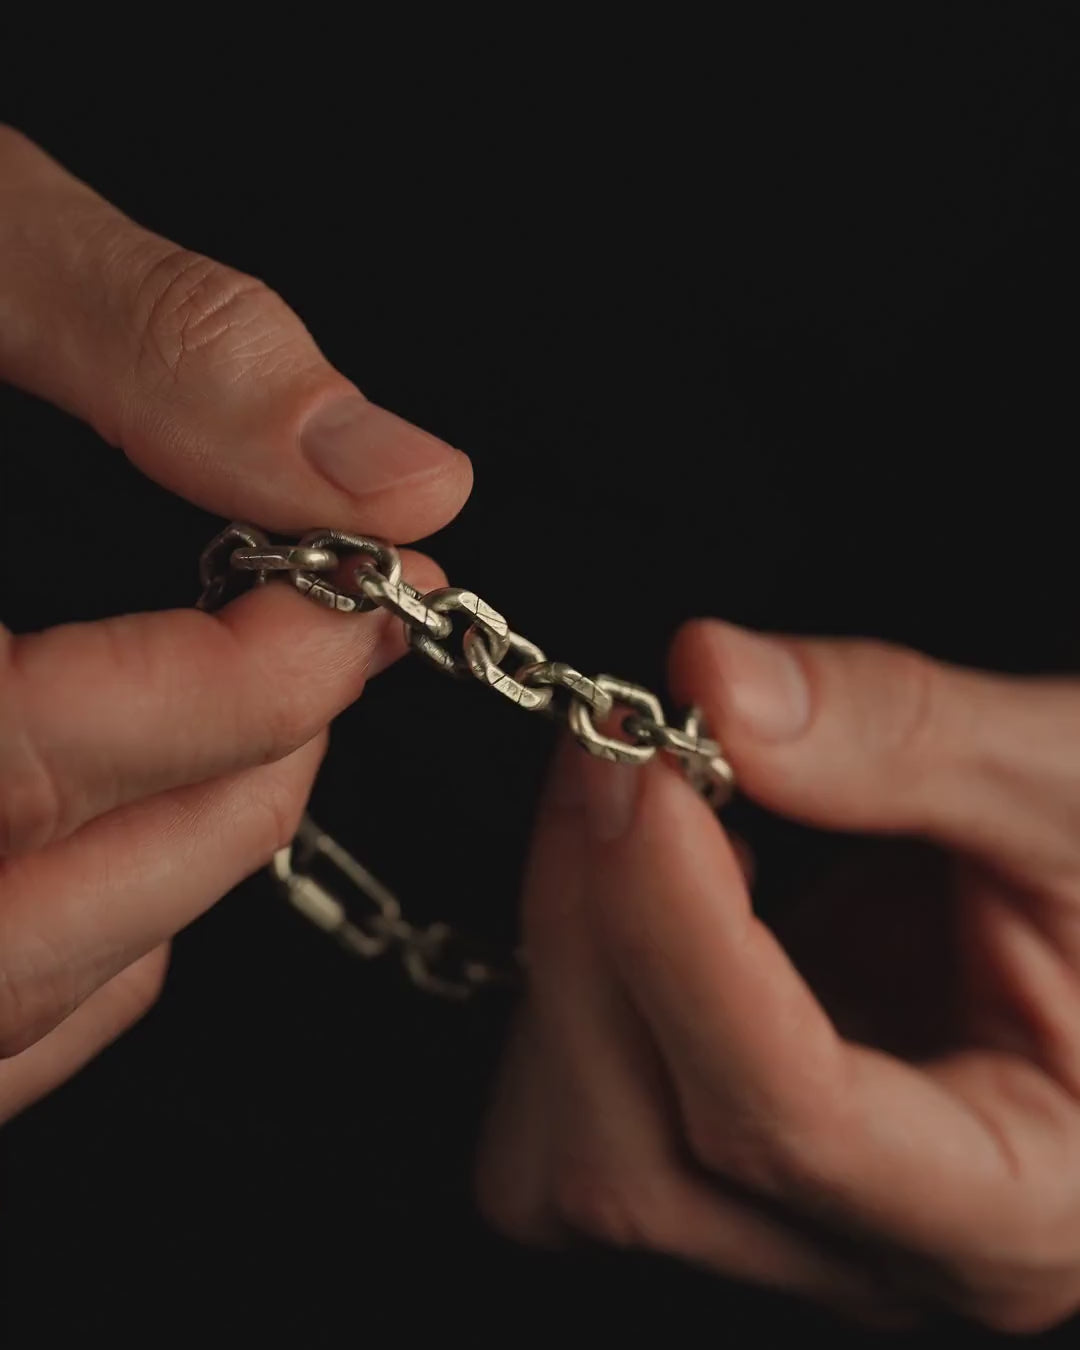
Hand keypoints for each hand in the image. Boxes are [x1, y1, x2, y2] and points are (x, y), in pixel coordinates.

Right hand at [0, 127, 470, 1119]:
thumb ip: (159, 344)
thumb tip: (402, 474)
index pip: (12, 751)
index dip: (225, 694)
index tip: (346, 607)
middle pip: (14, 925)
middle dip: (227, 801)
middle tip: (333, 667)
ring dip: (175, 880)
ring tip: (273, 734)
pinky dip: (86, 958)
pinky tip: (140, 841)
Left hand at [477, 619, 1079, 1331]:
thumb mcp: (1070, 780)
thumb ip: (904, 734)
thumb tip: (714, 680)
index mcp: (1018, 1202)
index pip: (788, 1123)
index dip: (684, 936)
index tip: (645, 768)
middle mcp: (877, 1245)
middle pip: (640, 1166)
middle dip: (596, 938)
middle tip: (616, 754)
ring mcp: (786, 1207)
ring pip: (574, 1157)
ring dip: (569, 956)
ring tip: (644, 809)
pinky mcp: (724, 1143)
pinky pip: (574, 1100)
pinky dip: (574, 976)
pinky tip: (650, 875)